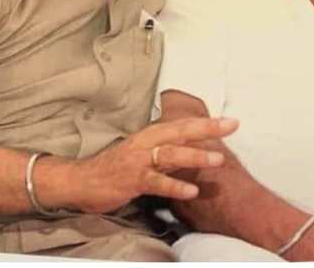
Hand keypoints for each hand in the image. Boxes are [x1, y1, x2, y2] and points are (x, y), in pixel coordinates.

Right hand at [45, 116, 237, 213]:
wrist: (82, 181)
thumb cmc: (118, 167)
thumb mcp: (145, 153)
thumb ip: (169, 150)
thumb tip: (196, 148)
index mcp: (152, 134)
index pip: (184, 125)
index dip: (208, 123)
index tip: (231, 121)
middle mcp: (147, 142)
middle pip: (181, 131)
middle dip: (208, 128)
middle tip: (231, 125)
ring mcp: (139, 160)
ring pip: (171, 155)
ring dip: (195, 156)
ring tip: (218, 159)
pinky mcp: (132, 180)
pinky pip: (157, 183)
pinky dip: (174, 187)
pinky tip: (191, 192)